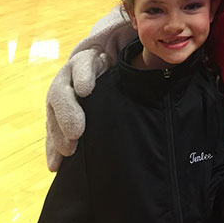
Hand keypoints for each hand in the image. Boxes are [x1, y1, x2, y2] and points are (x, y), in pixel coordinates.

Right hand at [45, 8, 134, 169]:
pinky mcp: (59, 114)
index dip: (83, 74)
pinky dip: (53, 147)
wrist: (111, 69)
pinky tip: (55, 164)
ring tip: (69, 150)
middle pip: (62, 90)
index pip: (84, 63)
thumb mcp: (137, 58)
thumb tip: (171, 62)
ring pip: (54, 111)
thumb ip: (149, 59)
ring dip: (58, 132)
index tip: (86, 90)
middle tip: (77, 132)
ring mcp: (63, 95)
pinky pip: (53, 129)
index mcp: (90, 58)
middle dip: (68, 111)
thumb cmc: (129, 66)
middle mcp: (71, 76)